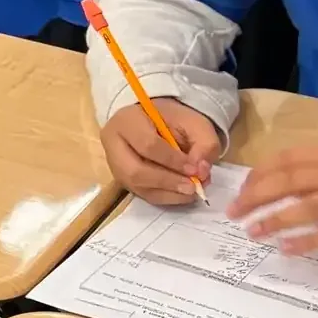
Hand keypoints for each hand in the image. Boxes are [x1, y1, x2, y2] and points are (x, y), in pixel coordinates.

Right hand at [100, 99, 223, 206]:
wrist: (154, 121)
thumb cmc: (172, 120)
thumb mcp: (194, 123)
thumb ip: (204, 144)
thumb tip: (202, 172)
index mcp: (126, 121)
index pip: (147, 145)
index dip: (173, 161)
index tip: (196, 169)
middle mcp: (113, 144)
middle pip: (135, 171)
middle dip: (167, 181)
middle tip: (193, 186)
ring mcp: (115, 165)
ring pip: (137, 186)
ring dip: (168, 192)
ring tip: (191, 191)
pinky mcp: (123, 180)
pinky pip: (143, 195)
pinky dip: (166, 197)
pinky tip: (183, 195)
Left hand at [230, 144, 317, 255]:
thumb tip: (286, 182)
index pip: (286, 159)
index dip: (260, 175)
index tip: (243, 189)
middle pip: (287, 182)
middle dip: (255, 197)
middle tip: (233, 212)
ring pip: (302, 208)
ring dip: (272, 220)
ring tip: (251, 232)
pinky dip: (303, 241)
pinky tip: (286, 248)